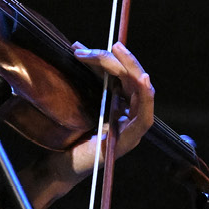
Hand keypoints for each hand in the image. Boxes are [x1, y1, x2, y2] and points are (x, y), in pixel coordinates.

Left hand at [64, 40, 155, 178]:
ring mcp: (132, 130)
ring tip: (120, 51)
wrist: (62, 164)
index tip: (100, 46)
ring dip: (133, 69)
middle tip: (112, 44)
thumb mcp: (79, 101)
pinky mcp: (128, 141)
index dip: (115, 60)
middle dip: (124, 60)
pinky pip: (144, 118)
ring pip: (143, 93)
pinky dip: (146, 98)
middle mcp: (130, 117)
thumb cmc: (69, 135)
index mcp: (122, 106)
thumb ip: (86, 80)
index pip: (126, 77)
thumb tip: (78, 47)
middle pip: (136, 81)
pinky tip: (144, 81)